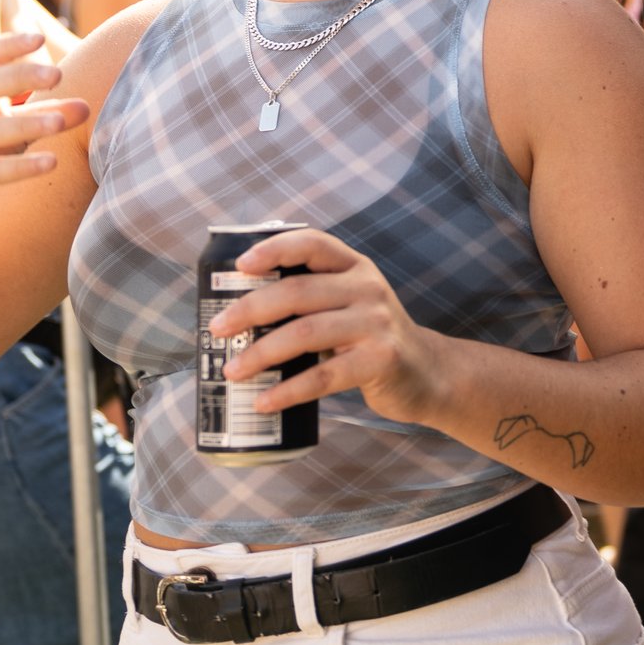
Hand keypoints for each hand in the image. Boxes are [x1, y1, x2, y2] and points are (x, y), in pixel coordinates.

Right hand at [0, 33, 87, 238]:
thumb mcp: (2, 127)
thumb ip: (43, 113)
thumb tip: (87, 106)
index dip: (6, 47)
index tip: (38, 37)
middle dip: (17, 77)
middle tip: (58, 74)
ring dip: (25, 124)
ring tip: (60, 122)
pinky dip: (19, 167)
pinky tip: (50, 161)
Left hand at [209, 229, 446, 428]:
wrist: (427, 372)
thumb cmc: (370, 337)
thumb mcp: (350, 303)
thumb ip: (310, 299)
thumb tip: (236, 315)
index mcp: (354, 267)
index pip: (312, 244)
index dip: (274, 249)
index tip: (240, 264)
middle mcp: (367, 287)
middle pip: (298, 292)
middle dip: (249, 310)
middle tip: (216, 330)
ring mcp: (376, 323)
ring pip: (305, 333)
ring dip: (260, 354)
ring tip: (232, 371)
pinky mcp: (381, 360)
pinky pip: (323, 376)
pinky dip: (287, 391)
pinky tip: (264, 401)